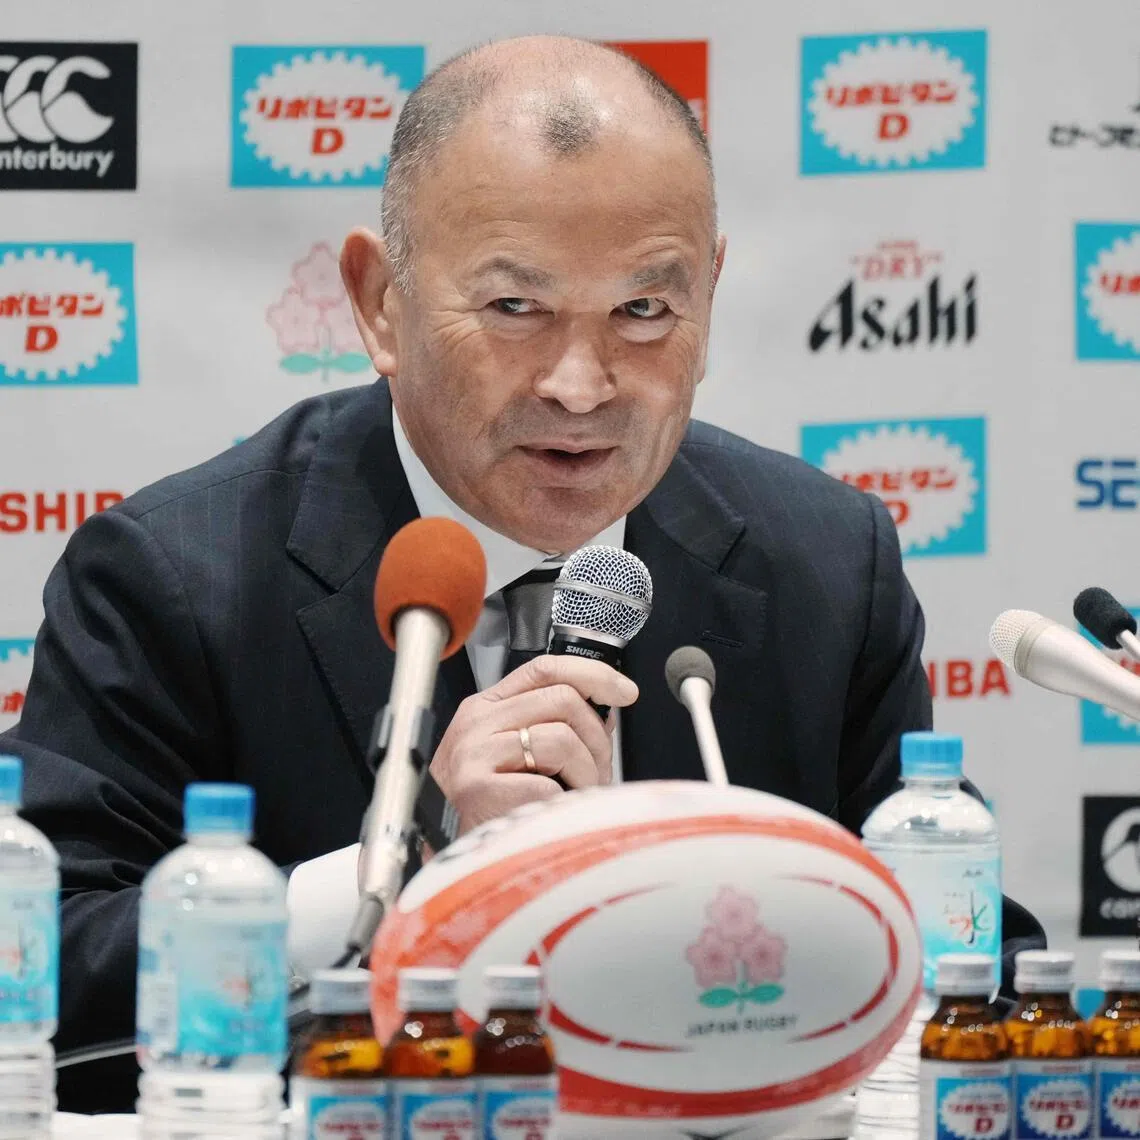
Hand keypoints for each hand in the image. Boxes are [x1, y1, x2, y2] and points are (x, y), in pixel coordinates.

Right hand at [430, 655, 637, 833]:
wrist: (444, 856)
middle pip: (562, 700)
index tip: (623, 691)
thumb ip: (551, 726)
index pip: (543, 669)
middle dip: (596, 737)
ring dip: (585, 772)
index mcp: (485, 708)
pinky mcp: (478, 790)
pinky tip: (549, 813)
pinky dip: (560, 802)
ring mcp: (475, 754)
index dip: (592, 674)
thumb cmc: (484, 809)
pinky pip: (547, 784)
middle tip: (598, 770)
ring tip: (575, 796)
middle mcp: (476, 724)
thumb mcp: (511, 756)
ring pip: (561, 738)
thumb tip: (605, 714)